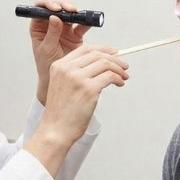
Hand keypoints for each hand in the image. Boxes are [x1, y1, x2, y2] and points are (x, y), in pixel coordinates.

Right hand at [24, 45, 128, 176]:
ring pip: (105, 64)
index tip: (114, 53)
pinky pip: (109, 77)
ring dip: (118, 69)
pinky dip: (118, 79)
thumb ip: (75, 73)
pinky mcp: (88, 90)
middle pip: (97, 55)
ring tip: (124, 76)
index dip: (103, 49)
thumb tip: (101, 65)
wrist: (55, 130)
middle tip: (124, 66)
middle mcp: (67, 69)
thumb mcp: (62, 85)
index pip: (85, 49)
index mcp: (59, 66)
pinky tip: (119, 83)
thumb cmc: (61, 112)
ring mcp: (78, 78)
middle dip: (114, 59)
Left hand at [29, 0, 90, 103]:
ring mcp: (64, 28)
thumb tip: (54, 18)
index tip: (55, 9)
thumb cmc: (45, 65)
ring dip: (74, 12)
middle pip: (56, 7)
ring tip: (78, 15)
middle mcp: (51, 24)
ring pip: (69, 14)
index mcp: (38, 26)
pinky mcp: (75, 34)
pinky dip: (86, 22)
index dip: (47, 4)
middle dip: (63, 5)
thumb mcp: (46, 50)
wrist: (58, 78)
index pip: (40, 9)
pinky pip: (81, 25)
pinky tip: (88, 22)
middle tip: (69, 10)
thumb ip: (51, 34)